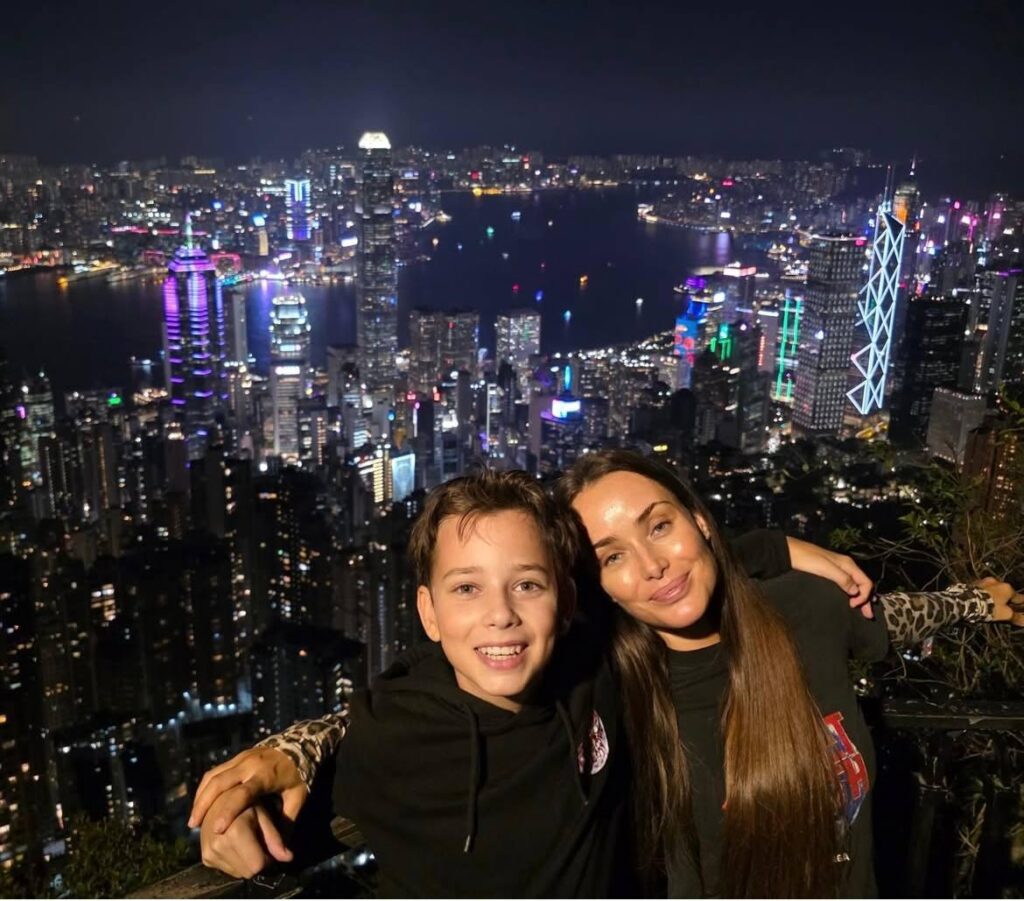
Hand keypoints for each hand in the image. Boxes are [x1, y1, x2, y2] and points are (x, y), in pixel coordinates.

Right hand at [189, 747, 306, 834]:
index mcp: (265, 775)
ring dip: (200, 797)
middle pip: (219, 782)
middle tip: (193, 825)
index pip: (243, 793)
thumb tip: (281, 853)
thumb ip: (286, 822)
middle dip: (204, 803)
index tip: (216, 829)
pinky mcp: (236, 758)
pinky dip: (204, 788)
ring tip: (193, 818)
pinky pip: (214, 772)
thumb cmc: (298, 775)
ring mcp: (241, 759)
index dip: (229, 811)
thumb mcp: (298, 797)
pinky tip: (200, 804)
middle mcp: (249, 765)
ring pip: (213, 776)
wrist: (298, 745)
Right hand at [200, 800, 290, 878]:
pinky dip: (234, 860)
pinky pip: (225, 869)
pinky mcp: (203, 854)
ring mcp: (207, 849)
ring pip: (236, 872)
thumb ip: (276, 837)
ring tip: (245, 836)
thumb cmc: (253, 796)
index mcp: (236, 830)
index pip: (257, 864)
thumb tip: (288, 858)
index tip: (270, 843)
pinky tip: (235, 841)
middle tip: (258, 838)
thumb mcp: (268, 811)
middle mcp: (218, 842)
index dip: (269, 857)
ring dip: (245, 861)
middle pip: (246, 872)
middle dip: (256, 860)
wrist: (223, 790)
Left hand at [786, 537, 874, 618]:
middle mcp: (845, 566)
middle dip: (866, 599)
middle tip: (867, 615)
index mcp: (847, 564)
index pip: (865, 582)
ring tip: (862, 612)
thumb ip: (842, 578)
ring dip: (860, 598)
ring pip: (855, 586)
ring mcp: (838, 570)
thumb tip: (856, 591)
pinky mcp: (829, 573)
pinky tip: (849, 601)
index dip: (864, 595)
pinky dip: (851, 594)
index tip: (853, 605)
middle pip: (862, 584)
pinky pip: (846, 585)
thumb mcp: (825, 568)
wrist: (789, 552)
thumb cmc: (806, 558)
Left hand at [975, 577, 1023, 626]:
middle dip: (1007, 599)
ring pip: (993, 590)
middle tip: (1008, 607)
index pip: (1019, 598)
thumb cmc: (989, 607)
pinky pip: (982, 590)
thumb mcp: (1005, 615)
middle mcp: (996, 582)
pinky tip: (982, 600)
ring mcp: (983, 581)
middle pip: (1005, 592)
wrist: (966, 601)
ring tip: (993, 603)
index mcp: (1007, 588)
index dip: (1021, 605)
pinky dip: (984, 594)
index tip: (1021, 608)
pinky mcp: (972, 584)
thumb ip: (1016, 617)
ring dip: (995, 596)